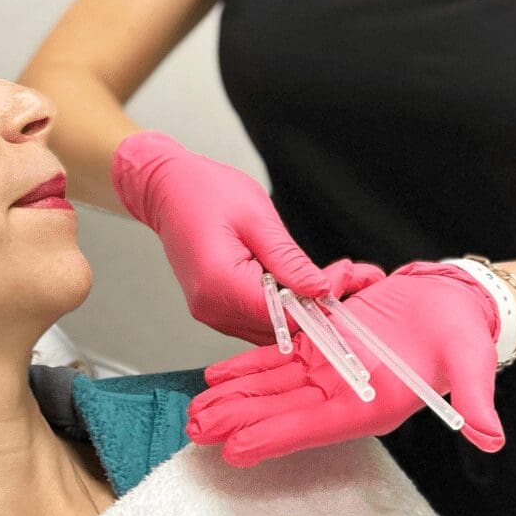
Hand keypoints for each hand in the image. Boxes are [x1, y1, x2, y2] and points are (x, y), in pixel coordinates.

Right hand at [111, 131, 382, 347]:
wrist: (166, 188)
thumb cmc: (205, 191)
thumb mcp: (256, 216)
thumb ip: (287, 258)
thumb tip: (318, 288)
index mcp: (219, 283)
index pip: (281, 315)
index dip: (317, 303)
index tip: (345, 278)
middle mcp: (211, 307)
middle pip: (278, 327)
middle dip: (316, 305)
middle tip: (349, 275)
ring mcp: (210, 311)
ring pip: (270, 327)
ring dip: (301, 306)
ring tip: (331, 275)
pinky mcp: (214, 307)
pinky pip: (256, 318)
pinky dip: (282, 304)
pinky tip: (300, 281)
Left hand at [185, 261, 503, 465]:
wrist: (457, 302)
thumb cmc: (464, 333)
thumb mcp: (473, 361)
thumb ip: (475, 398)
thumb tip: (490, 437)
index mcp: (376, 405)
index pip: (317, 425)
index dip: (276, 436)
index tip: (237, 449)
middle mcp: (348, 394)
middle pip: (284, 410)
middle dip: (240, 420)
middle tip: (196, 430)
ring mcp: (333, 370)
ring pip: (275, 386)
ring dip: (235, 397)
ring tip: (195, 410)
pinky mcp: (325, 344)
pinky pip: (279, 358)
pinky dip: (249, 366)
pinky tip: (219, 375)